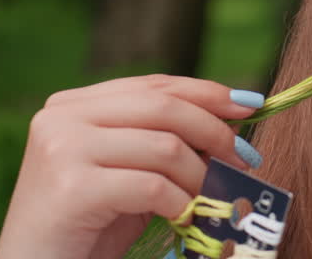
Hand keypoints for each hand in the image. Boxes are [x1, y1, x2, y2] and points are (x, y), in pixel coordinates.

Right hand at [0, 75, 264, 258]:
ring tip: (212, 198)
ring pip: (164, 147)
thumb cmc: (86, 227)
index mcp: (72, 104)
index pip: (153, 85)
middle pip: (163, 106)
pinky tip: (184, 217)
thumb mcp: (127, 172)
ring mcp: (62, 148)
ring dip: (201, 177)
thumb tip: (230, 123)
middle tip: (246, 159)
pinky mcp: (71, 187)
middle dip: (215, 131)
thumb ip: (161, 142)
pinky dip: (180, 203)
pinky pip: (152, 186)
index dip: (206, 92)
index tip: (250, 104)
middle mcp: (61, 117)